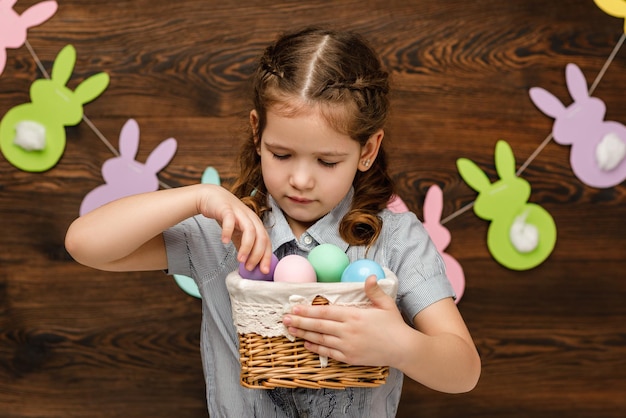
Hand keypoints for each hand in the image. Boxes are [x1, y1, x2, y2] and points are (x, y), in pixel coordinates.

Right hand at [196, 184, 272, 272]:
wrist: (211, 197)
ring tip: (240, 259)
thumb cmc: (227, 215)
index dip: (266, 256)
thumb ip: (244, 245)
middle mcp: (251, 218)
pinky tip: (224, 241)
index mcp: (256, 224)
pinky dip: (228, 231)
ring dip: (247, 246)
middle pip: (261, 237)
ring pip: (249, 230)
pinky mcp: (226, 209)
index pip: (266, 241)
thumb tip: (248, 263)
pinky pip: (230, 220)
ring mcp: (240, 212)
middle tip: (250, 268)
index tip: (264, 271)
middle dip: (257, 254)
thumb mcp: (238, 232)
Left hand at [282, 276, 407, 366]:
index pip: (325, 311)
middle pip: (318, 325)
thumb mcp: (386, 304)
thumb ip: (374, 290)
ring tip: (290, 330)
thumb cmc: (394, 325)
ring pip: (320, 339)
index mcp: (354, 315)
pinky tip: (306, 344)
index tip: (295, 307)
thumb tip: (369, 276)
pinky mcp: (349, 358)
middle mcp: (348, 331)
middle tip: (284, 319)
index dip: (308, 310)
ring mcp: (347, 346)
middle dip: (300, 322)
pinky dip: (316, 348)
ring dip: (304, 334)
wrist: (403, 349)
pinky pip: (328, 353)